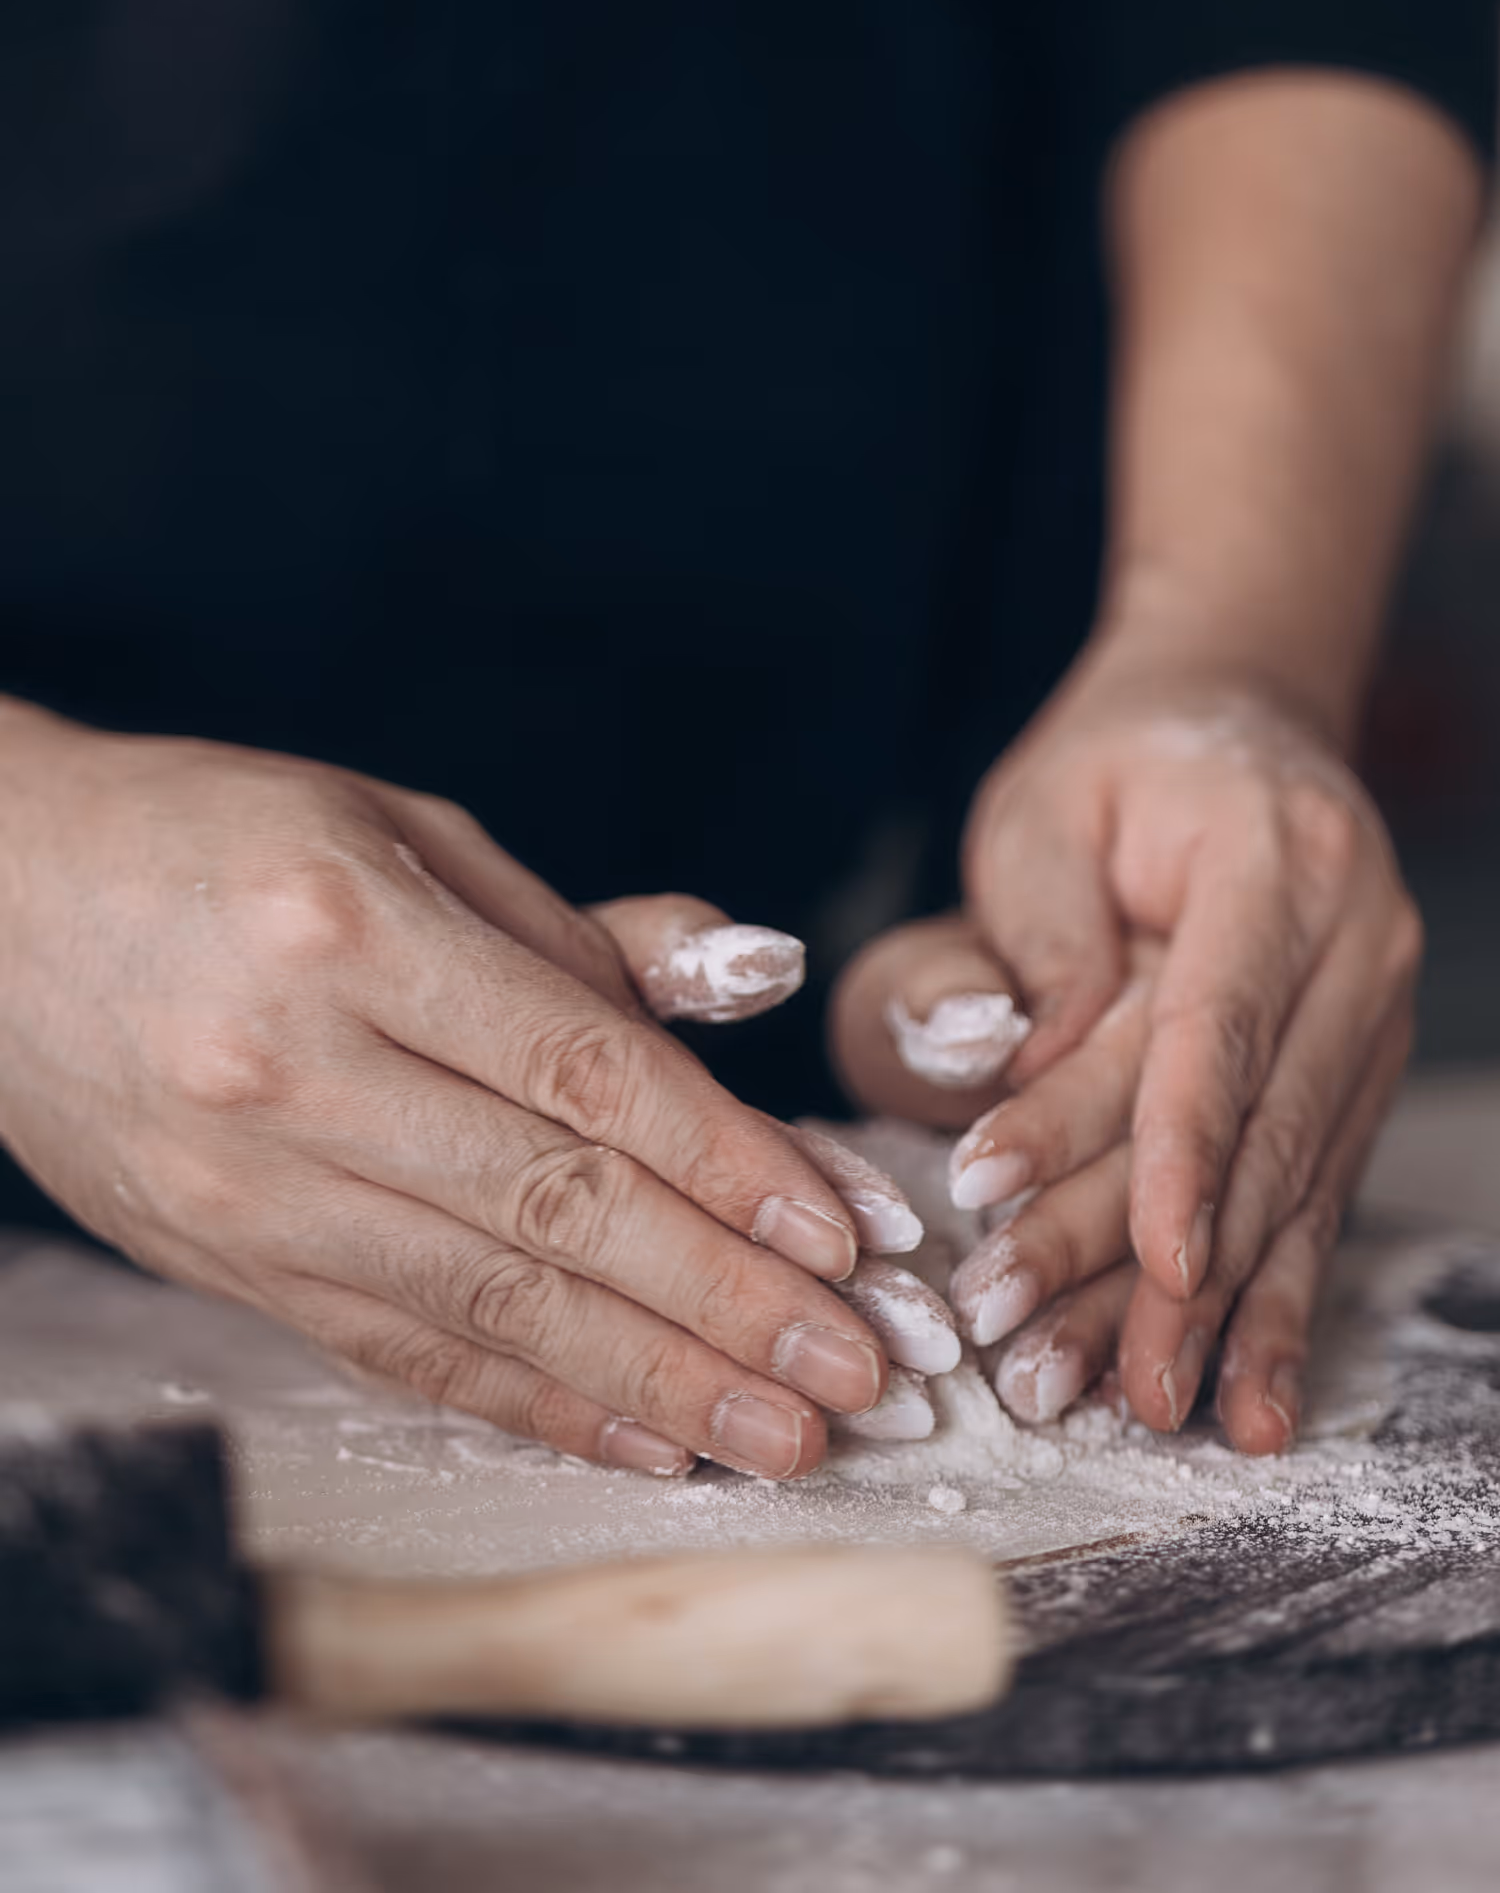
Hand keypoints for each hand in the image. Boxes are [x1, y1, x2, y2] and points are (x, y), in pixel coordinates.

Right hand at [0, 700, 936, 1479]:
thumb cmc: (218, 841)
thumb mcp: (398, 829)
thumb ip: (574, 929)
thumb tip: (750, 973)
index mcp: (352, 933)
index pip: (583, 1075)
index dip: (729, 1164)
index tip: (844, 1232)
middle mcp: (296, 1072)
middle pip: (555, 1209)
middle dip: (725, 1302)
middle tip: (861, 1370)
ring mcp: (252, 1187)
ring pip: (489, 1305)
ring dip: (653, 1384)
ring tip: (785, 1435)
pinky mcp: (228, 1262)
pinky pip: (402, 1351)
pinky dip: (530, 1403)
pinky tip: (638, 1441)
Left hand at [830, 626, 1420, 1452]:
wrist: (1237, 717)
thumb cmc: (1118, 765)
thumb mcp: (1046, 809)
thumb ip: (1043, 933)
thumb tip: (1035, 1068)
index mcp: (1276, 857)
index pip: (1220, 1023)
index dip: (1182, 1147)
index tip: (1150, 1261)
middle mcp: (1357, 942)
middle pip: (1252, 1126)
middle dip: (1155, 1261)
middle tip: (1056, 1362)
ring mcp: (1377, 1011)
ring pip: (1289, 1182)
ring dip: (1214, 1309)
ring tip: (1146, 1406)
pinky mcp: (1360, 1070)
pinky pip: (1316, 1194)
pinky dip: (1275, 1299)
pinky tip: (1250, 1397)